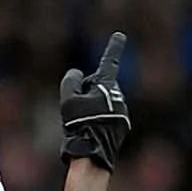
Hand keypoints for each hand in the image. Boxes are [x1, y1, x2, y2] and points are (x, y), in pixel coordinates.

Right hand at [59, 31, 130, 170]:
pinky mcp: (123, 125)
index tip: (120, 36)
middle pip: (98, 86)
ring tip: (86, 125)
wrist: (93, 154)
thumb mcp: (68, 99)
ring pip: (103, 103)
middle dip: (88, 94)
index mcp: (107, 85)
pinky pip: (108, 116)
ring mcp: (122, 111)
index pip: (109, 61)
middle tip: (79, 112)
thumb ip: (71, 82)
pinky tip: (93, 132)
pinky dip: (100, 120)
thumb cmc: (80, 125)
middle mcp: (118, 95)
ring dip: (93, 109)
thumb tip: (77, 74)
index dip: (113, 48)